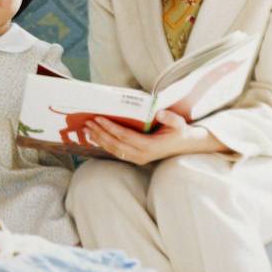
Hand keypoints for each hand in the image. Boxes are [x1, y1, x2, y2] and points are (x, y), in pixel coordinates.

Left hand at [85, 109, 226, 164]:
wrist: (184, 145)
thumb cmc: (179, 132)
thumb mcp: (179, 124)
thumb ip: (170, 118)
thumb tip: (159, 113)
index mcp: (150, 146)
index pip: (125, 136)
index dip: (110, 128)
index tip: (99, 119)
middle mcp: (141, 155)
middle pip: (116, 144)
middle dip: (100, 133)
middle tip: (88, 122)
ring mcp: (138, 158)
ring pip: (114, 150)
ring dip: (99, 139)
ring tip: (87, 129)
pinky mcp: (135, 158)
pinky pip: (117, 152)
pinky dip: (105, 144)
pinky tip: (96, 137)